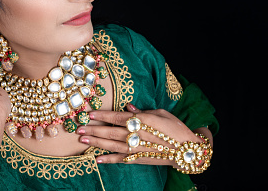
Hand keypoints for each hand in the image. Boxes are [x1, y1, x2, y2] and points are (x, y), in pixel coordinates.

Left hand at [77, 104, 209, 165]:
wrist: (188, 149)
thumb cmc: (176, 128)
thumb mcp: (161, 113)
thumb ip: (142, 111)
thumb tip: (128, 108)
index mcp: (142, 121)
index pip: (117, 117)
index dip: (102, 116)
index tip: (90, 114)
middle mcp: (137, 135)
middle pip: (111, 132)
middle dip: (94, 130)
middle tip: (79, 129)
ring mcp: (137, 149)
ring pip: (112, 145)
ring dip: (97, 142)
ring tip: (84, 140)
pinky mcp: (139, 159)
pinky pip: (121, 159)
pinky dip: (109, 159)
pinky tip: (97, 158)